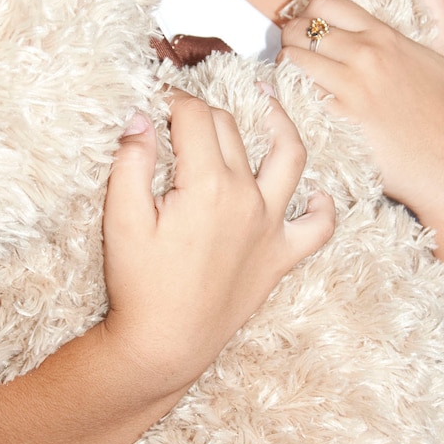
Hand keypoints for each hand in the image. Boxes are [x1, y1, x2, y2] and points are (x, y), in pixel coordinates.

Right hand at [101, 89, 334, 393]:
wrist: (165, 345)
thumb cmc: (140, 286)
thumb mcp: (120, 220)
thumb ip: (131, 162)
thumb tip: (141, 118)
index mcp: (208, 184)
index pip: (194, 116)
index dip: (171, 99)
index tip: (154, 98)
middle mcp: (248, 197)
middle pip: (232, 129)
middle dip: (205, 111)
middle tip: (182, 113)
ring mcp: (270, 226)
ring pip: (290, 157)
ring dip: (282, 124)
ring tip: (269, 104)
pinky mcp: (280, 256)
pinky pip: (318, 227)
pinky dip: (322, 207)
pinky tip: (315, 193)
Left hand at [279, 0, 443, 223]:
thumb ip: (440, 8)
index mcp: (384, 36)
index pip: (325, 4)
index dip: (308, 11)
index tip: (308, 26)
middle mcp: (364, 55)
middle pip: (302, 29)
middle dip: (290, 38)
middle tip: (292, 52)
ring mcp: (350, 87)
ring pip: (295, 60)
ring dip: (286, 66)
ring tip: (292, 76)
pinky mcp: (340, 118)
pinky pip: (299, 95)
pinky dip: (290, 94)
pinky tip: (295, 100)